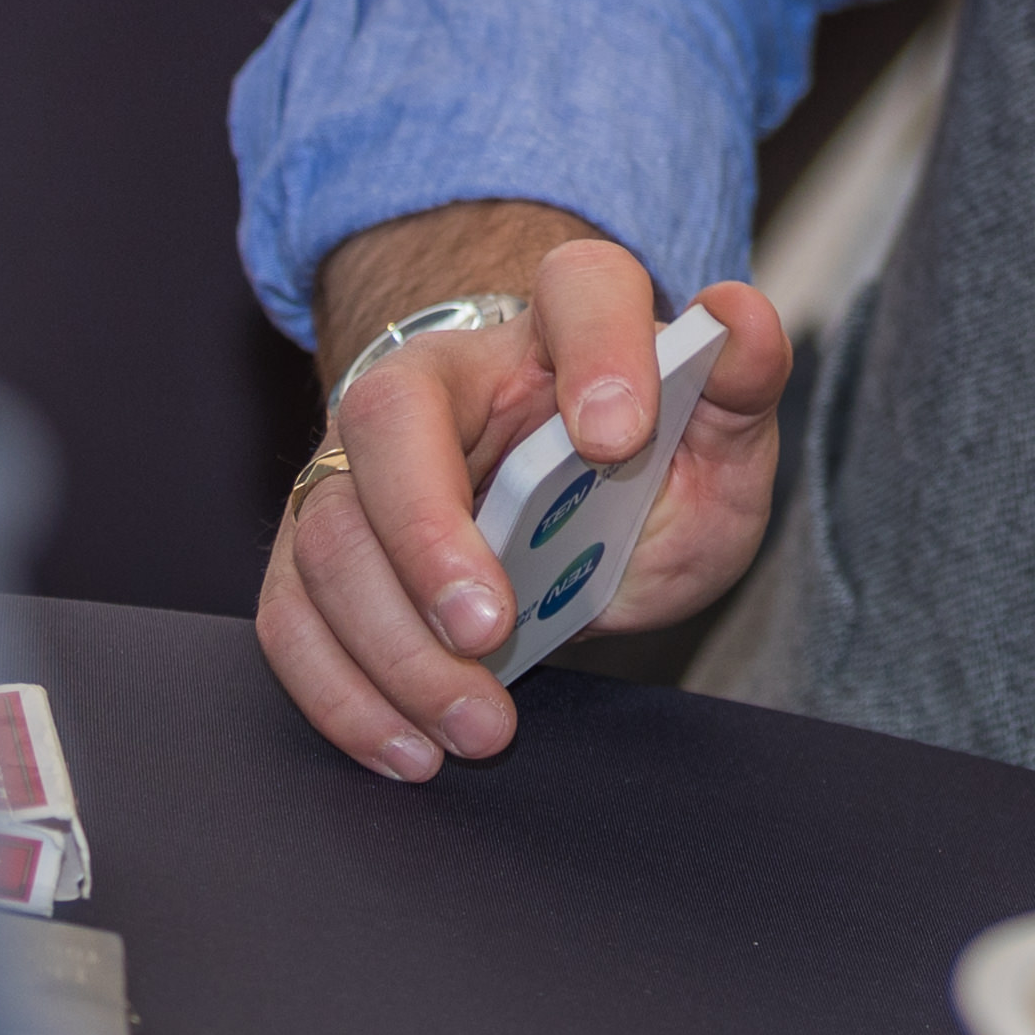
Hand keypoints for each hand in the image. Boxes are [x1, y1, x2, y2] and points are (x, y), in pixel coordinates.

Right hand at [253, 217, 790, 779]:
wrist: (573, 510)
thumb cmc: (644, 469)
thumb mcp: (720, 441)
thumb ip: (743, 386)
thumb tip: (741, 315)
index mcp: (564, 323)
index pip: (579, 289)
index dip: (598, 349)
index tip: (620, 437)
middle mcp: (445, 373)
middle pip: (391, 414)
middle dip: (429, 532)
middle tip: (492, 629)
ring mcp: (365, 458)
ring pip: (332, 529)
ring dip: (392, 644)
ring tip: (478, 722)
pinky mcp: (321, 544)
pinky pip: (292, 612)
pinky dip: (341, 690)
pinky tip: (408, 745)